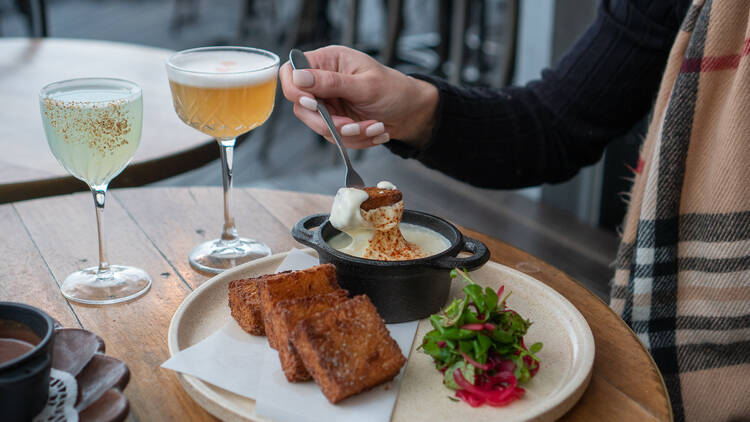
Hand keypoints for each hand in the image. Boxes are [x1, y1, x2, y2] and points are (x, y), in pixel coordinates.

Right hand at [279, 45, 437, 148]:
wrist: (412, 112)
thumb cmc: (395, 89)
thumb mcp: (366, 85)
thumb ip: (332, 82)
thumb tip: (299, 76)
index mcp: (327, 61)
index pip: (291, 72)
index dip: (295, 90)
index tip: (315, 105)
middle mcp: (323, 82)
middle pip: (301, 107)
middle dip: (329, 123)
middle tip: (353, 125)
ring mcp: (328, 104)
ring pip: (319, 127)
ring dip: (349, 134)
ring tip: (375, 126)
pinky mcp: (335, 122)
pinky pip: (335, 138)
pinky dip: (356, 139)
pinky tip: (375, 130)